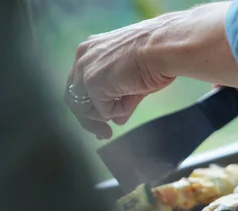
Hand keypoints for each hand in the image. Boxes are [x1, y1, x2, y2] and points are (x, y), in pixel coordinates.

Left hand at [65, 16, 176, 138]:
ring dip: (109, 114)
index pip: (80, 83)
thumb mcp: (133, 78)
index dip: (90, 105)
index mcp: (92, 49)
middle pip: (75, 98)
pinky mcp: (93, 84)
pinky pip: (104, 112)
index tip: (103, 121)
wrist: (163, 48)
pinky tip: (135, 93)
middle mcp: (84, 57)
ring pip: (85, 108)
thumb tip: (117, 120)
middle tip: (105, 134)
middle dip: (89, 120)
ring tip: (132, 102)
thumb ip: (120, 97)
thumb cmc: (156, 56)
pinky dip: (122, 110)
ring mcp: (86, 70)